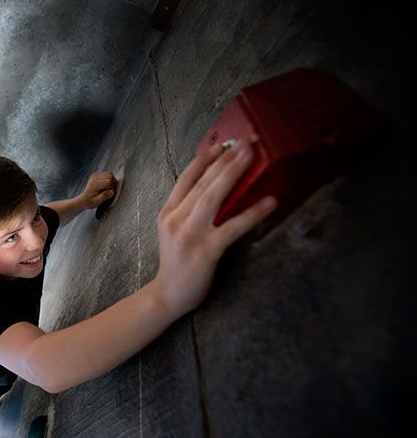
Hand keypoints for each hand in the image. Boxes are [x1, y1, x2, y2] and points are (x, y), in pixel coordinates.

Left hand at [77, 172, 116, 208]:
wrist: (83, 200)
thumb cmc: (90, 202)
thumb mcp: (97, 202)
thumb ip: (104, 196)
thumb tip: (112, 191)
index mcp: (94, 183)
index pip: (109, 181)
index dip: (111, 188)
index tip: (107, 193)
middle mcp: (94, 177)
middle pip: (110, 175)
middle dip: (112, 183)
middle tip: (107, 191)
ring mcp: (95, 175)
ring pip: (110, 174)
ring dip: (111, 181)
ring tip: (106, 188)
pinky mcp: (96, 175)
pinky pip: (107, 174)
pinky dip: (108, 180)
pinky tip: (105, 186)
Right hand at [154, 137, 276, 313]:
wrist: (168, 295)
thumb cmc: (177, 262)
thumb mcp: (174, 230)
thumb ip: (188, 210)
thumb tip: (216, 186)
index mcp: (167, 212)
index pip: (186, 178)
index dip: (205, 159)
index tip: (223, 145)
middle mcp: (176, 219)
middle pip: (203, 182)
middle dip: (226, 160)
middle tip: (246, 142)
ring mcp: (190, 234)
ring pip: (214, 197)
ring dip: (235, 174)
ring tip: (253, 157)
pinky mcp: (207, 250)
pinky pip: (233, 227)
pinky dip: (252, 213)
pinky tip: (269, 202)